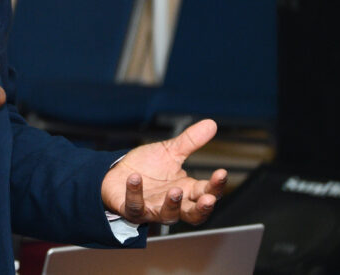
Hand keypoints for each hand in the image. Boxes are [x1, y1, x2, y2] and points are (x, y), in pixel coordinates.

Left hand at [101, 119, 227, 225]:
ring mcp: (153, 209)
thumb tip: (211, 124)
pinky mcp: (132, 210)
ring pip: (168, 215)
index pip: (206, 192)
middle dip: (202, 208)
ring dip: (173, 204)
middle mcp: (173, 204)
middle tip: (209, 199)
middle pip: (194, 214)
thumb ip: (190, 142)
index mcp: (186, 190)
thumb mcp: (170, 152)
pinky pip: (135, 205)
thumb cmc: (147, 167)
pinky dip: (135, 193)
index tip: (221, 172)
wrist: (117, 173)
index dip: (216, 185)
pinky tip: (135, 177)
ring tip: (174, 190)